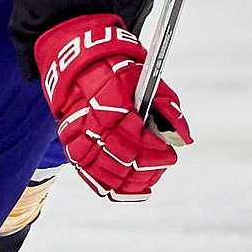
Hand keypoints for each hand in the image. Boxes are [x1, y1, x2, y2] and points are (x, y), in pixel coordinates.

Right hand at [33, 14, 189, 201]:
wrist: (79, 62)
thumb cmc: (119, 71)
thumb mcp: (147, 79)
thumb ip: (167, 107)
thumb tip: (183, 138)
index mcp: (111, 97)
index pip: (135, 135)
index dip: (154, 149)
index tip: (169, 153)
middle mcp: (90, 116)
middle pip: (119, 155)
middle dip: (144, 166)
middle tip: (161, 165)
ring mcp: (76, 130)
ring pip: (100, 167)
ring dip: (126, 180)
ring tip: (145, 181)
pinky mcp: (68, 140)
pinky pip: (84, 170)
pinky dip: (103, 183)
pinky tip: (121, 189)